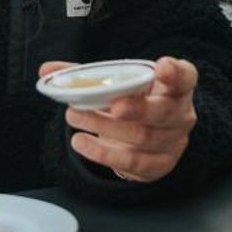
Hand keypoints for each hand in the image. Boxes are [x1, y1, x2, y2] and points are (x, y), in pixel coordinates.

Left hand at [40, 55, 197, 182]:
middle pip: (164, 112)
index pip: (185, 77)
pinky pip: (133, 163)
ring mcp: (173, 142)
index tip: (161, 66)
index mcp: (175, 87)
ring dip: (105, 127)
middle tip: (113, 106)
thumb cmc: (133, 102)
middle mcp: (180, 114)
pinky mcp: (160, 165)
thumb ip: (85, 75)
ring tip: (75, 117)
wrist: (144, 137)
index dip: (175, 72)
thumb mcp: (118, 85)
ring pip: (143, 137)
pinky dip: (104, 154)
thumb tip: (47, 71)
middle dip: (138, 109)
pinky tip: (83, 143)